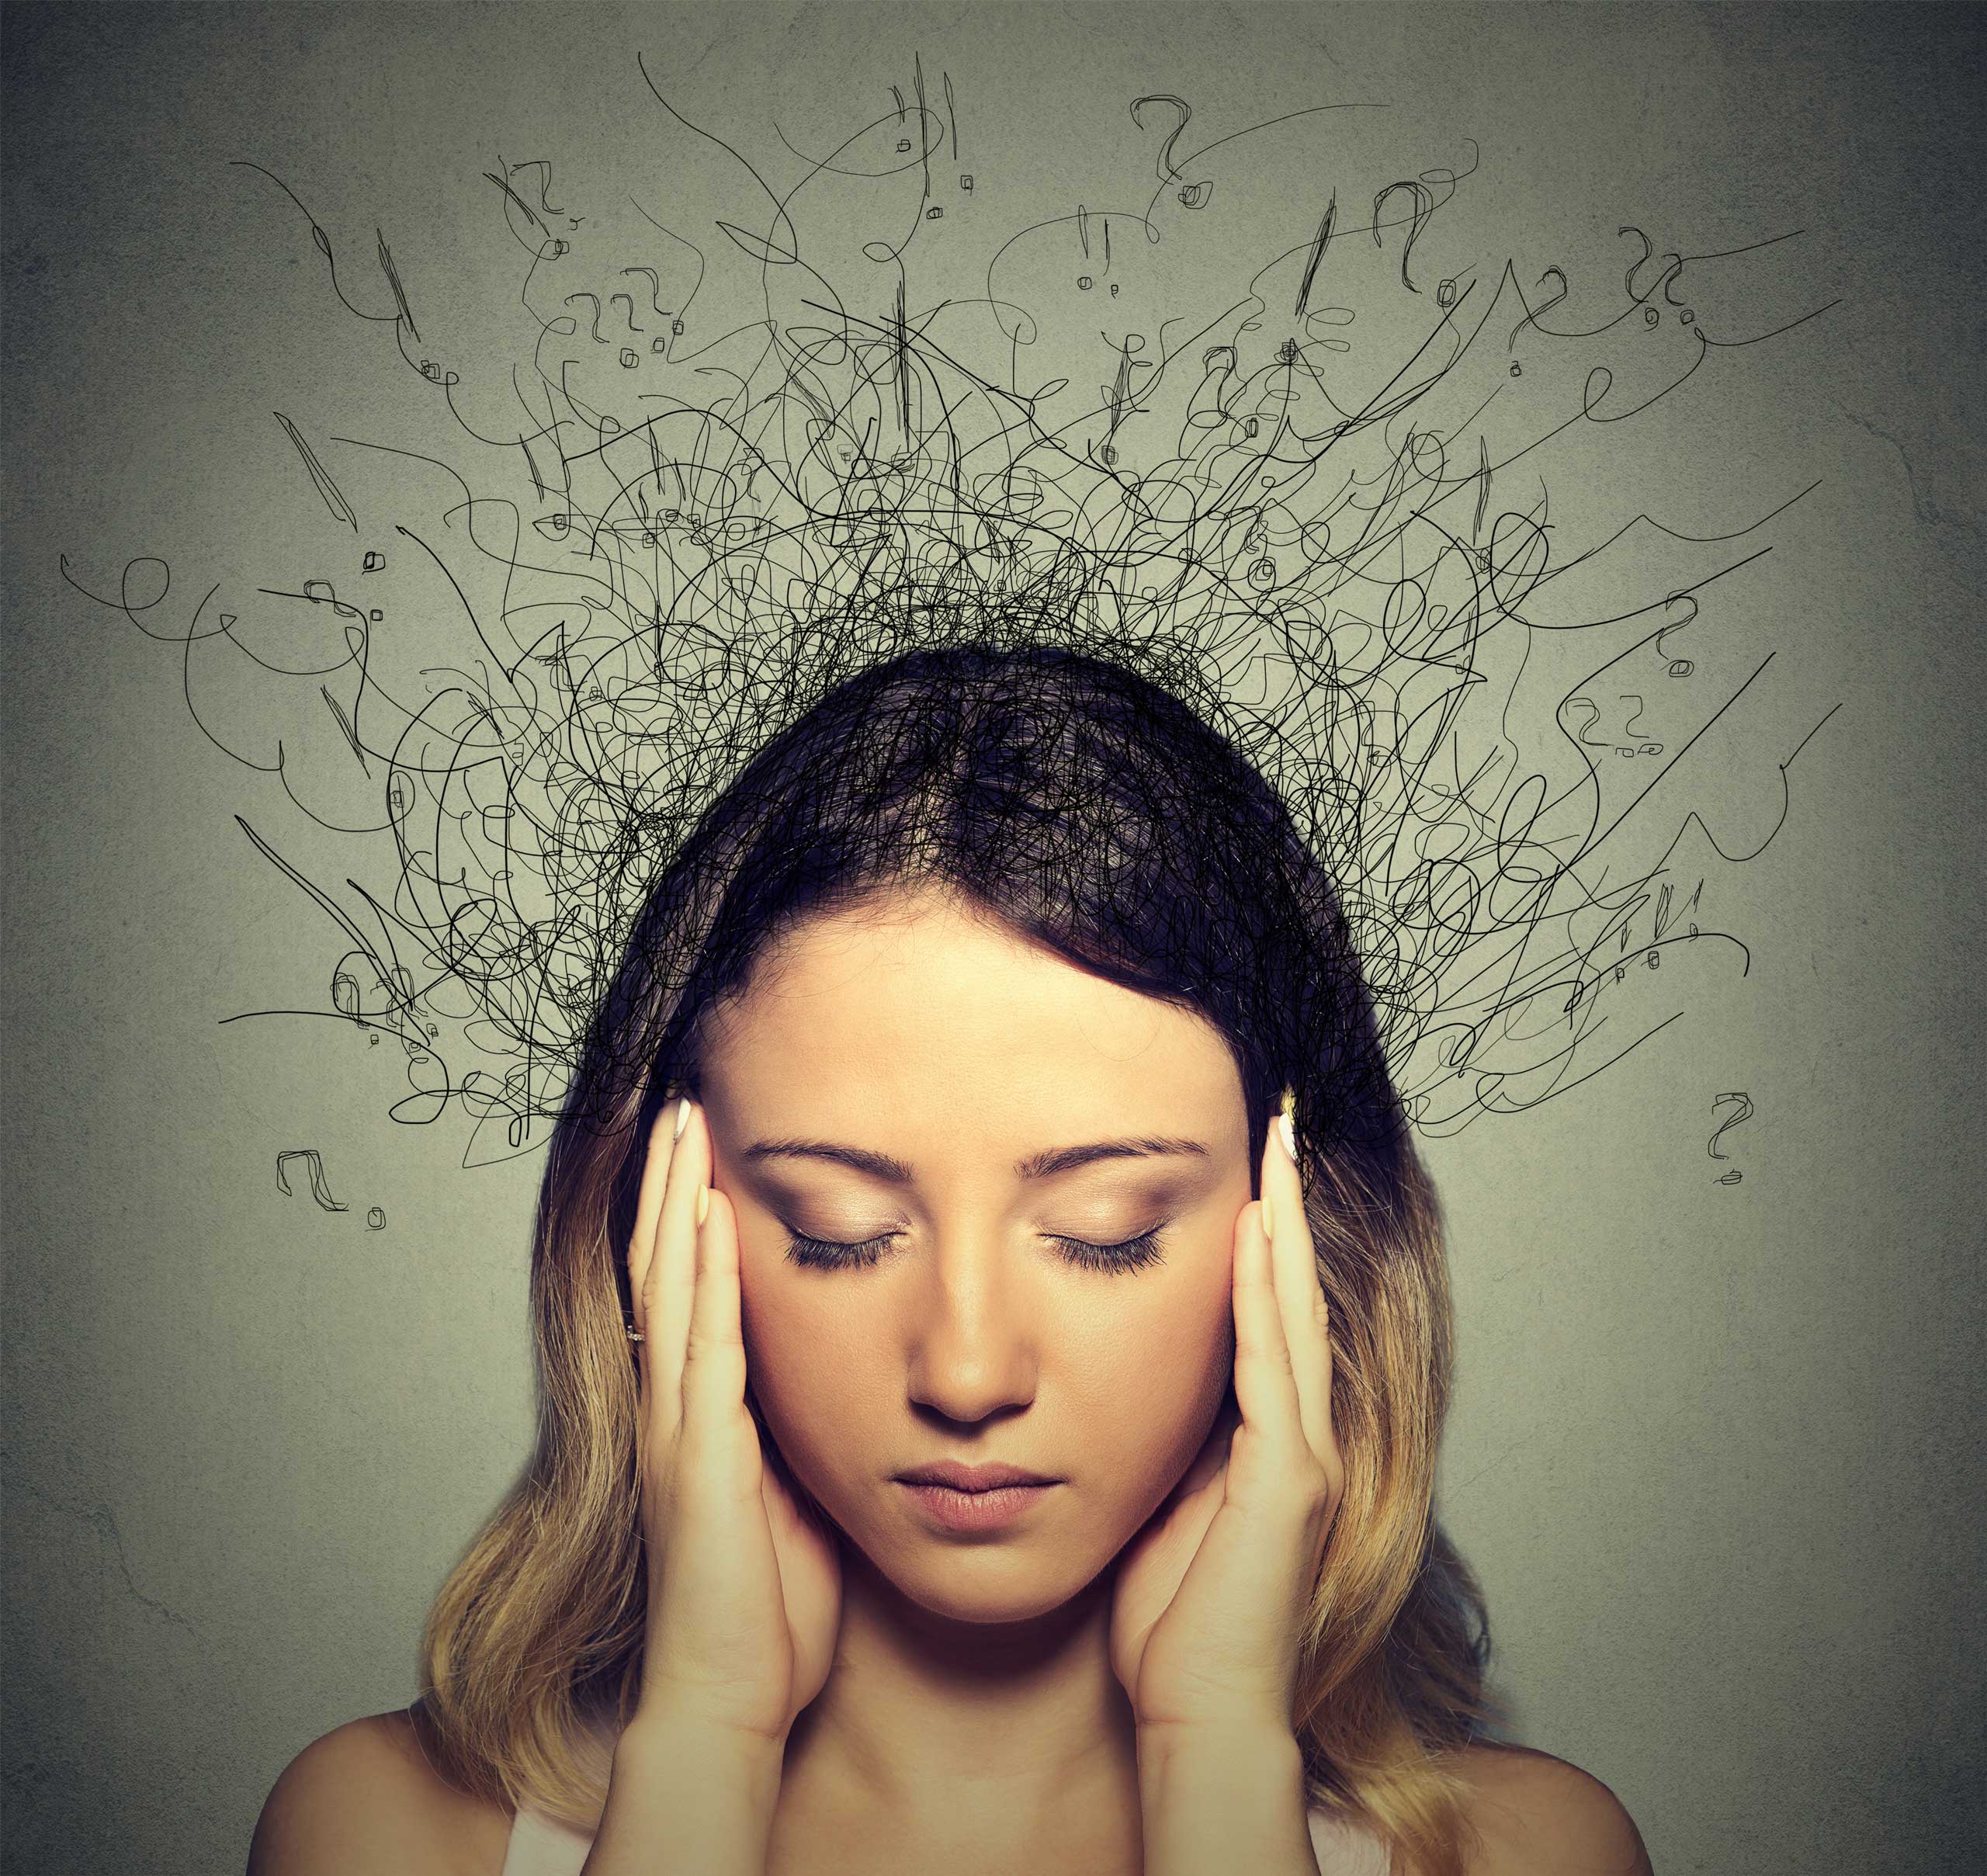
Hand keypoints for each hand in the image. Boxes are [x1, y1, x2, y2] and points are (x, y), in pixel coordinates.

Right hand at [627, 1096, 843, 1743]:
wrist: (729, 1695)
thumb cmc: (769, 1609)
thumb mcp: (794, 1493)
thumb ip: (797, 1431)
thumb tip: (839, 1377)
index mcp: (700, 1414)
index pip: (688, 1290)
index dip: (689, 1216)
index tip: (703, 1147)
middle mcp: (676, 1407)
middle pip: (665, 1268)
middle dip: (672, 1184)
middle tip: (681, 1104)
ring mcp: (680, 1427)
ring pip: (671, 1289)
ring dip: (678, 1205)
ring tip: (682, 1128)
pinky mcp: (701, 1456)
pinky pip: (702, 1349)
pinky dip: (707, 1279)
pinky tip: (714, 1222)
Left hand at [1107, 1100, 1344, 1738]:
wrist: (1200, 1714)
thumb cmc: (1169, 1621)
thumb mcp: (1161, 1501)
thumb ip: (1166, 1438)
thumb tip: (1127, 1377)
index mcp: (1272, 1443)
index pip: (1270, 1312)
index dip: (1266, 1235)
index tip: (1251, 1162)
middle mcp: (1304, 1438)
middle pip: (1294, 1293)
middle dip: (1288, 1204)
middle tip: (1279, 1117)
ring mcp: (1305, 1458)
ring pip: (1294, 1313)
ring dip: (1285, 1226)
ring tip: (1277, 1145)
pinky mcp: (1290, 1481)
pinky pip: (1273, 1366)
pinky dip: (1264, 1294)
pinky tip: (1255, 1233)